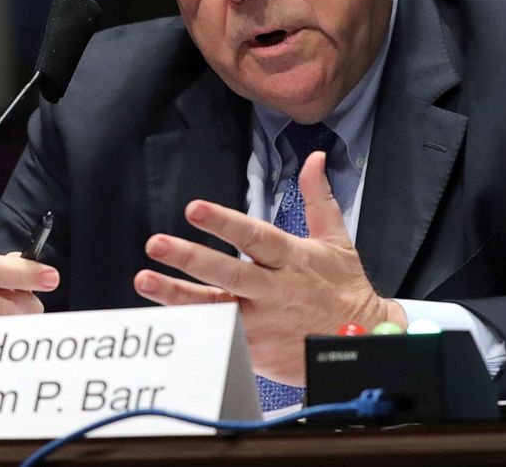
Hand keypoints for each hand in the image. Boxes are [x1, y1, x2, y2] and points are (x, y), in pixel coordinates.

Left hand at [134, 151, 405, 384]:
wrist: (361, 342)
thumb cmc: (344, 288)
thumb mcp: (336, 240)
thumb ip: (317, 197)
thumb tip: (314, 157)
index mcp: (292, 258)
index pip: (254, 236)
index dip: (224, 222)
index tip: (194, 208)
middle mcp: (274, 289)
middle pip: (228, 272)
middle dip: (190, 258)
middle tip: (156, 243)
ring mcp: (262, 321)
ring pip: (214, 306)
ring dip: (176, 294)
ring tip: (145, 278)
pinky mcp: (255, 348)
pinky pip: (218, 335)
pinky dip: (191, 327)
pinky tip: (161, 317)